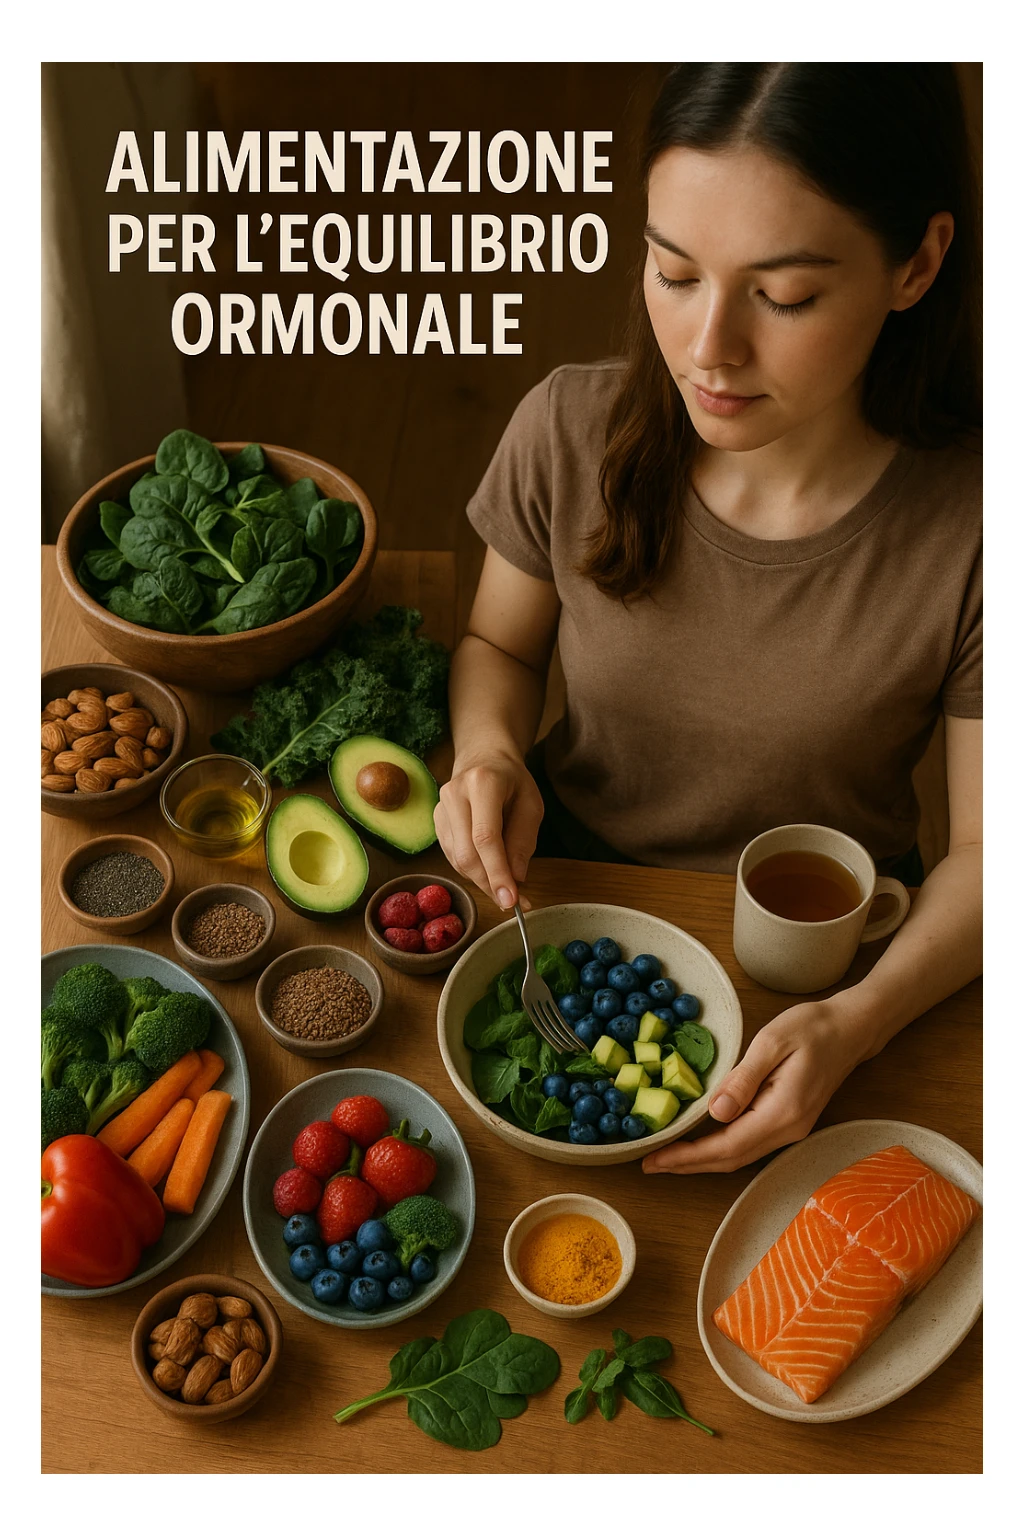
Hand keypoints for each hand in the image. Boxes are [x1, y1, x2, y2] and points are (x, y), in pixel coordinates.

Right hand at [434, 749, 544, 910]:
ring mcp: (440, 809)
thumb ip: (523, 841)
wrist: (483, 758)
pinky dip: (472, 870)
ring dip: (482, 880)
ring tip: (505, 885)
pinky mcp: (436, 822)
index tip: (511, 901)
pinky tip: (489, 869)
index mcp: (482, 784)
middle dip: (489, 883)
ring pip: (458, 860)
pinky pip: (453, 856)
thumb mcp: (531, 805)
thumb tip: (516, 879)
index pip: (486, 837)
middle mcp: (454, 795)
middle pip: (467, 854)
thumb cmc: (512, 781)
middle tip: (512, 901)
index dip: (497, 873)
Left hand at [642, 998, 874, 1175]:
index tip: (655, 1158)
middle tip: (650, 1164)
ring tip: (667, 1158)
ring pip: (740, 1156)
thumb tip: (715, 1114)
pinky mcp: (790, 1123)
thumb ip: (743, 1079)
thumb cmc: (812, 1028)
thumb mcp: (772, 1042)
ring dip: (702, 1161)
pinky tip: (700, 1144)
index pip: (727, 1146)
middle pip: (731, 1159)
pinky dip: (720, 1150)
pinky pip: (749, 1145)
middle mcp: (788, 1130)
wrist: (851, 1029)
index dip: (688, 1156)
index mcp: (782, 1112)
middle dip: (688, 1165)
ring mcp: (791, 1130)